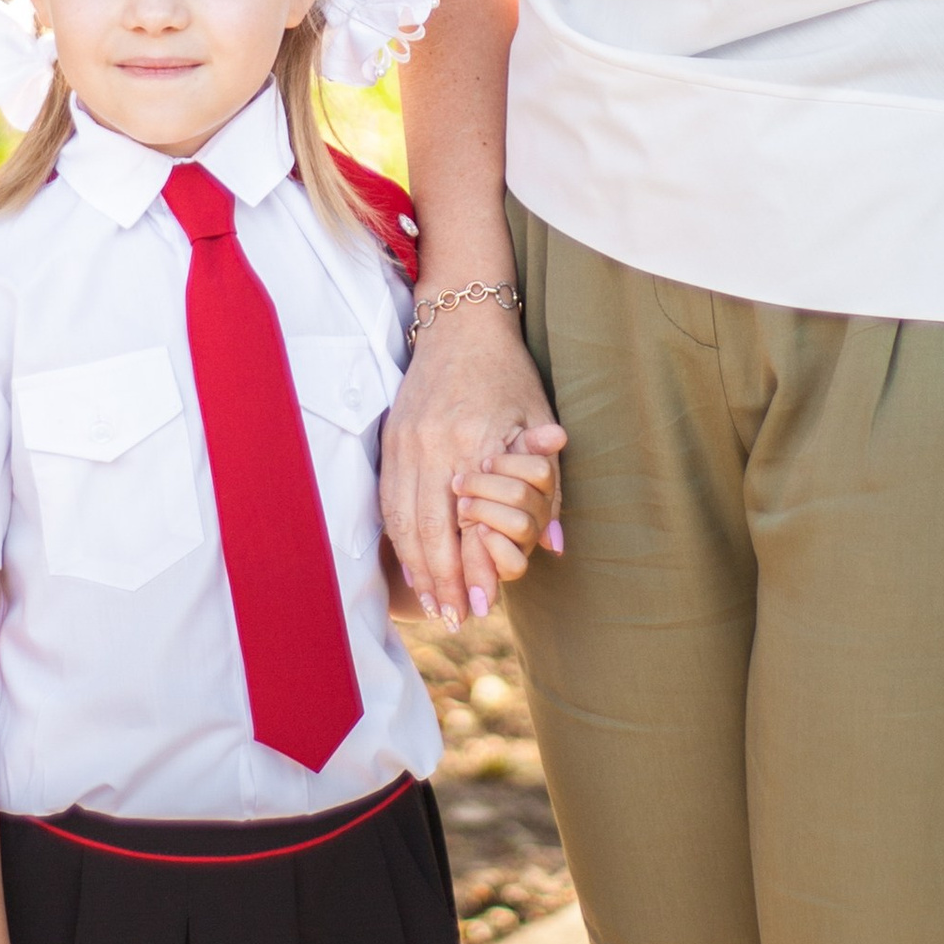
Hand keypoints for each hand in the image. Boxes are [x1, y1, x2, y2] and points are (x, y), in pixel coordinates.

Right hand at [382, 302, 565, 628]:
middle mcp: (434, 447)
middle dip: (442, 582)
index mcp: (474, 444)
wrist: (460, 325)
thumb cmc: (507, 373)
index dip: (473, 570)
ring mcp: (406, 444)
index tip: (482, 606)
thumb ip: (548, 484)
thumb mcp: (539, 418)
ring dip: (417, 567)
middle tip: (454, 618)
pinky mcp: (391, 440)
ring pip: (404, 521)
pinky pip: (389, 501)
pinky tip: (410, 563)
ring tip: (432, 603)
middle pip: (430, 531)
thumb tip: (554, 544)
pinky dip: (400, 538)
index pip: (469, 525)